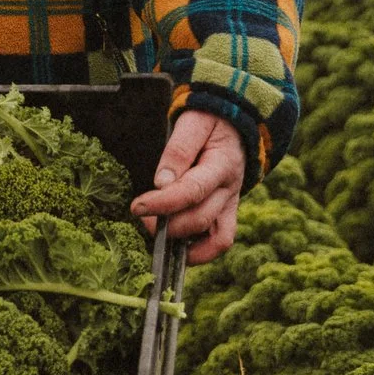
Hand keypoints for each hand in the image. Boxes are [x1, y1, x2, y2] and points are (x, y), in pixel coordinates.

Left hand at [130, 109, 243, 265]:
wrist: (236, 124)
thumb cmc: (209, 121)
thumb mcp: (193, 123)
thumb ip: (178, 150)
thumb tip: (161, 182)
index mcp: (222, 164)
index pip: (193, 191)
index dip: (163, 203)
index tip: (136, 207)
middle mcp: (230, 190)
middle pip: (200, 218)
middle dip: (167, 224)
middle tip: (140, 215)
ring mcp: (231, 205)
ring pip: (214, 239)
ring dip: (182, 243)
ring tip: (155, 232)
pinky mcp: (227, 214)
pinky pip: (220, 243)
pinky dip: (199, 252)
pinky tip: (174, 247)